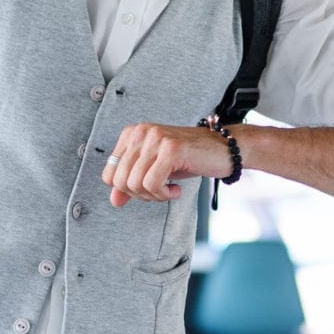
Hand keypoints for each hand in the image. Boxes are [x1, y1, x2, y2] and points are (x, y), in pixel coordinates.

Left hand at [101, 122, 234, 207]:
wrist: (223, 149)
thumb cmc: (189, 158)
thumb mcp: (155, 170)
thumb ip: (132, 184)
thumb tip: (115, 200)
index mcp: (132, 134)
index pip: (109, 174)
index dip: (126, 190)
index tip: (147, 188)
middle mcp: (141, 132)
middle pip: (120, 181)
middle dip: (140, 195)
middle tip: (160, 192)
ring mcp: (156, 139)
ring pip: (135, 184)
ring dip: (154, 196)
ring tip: (169, 190)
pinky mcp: (171, 149)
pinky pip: (153, 184)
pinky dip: (164, 194)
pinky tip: (176, 190)